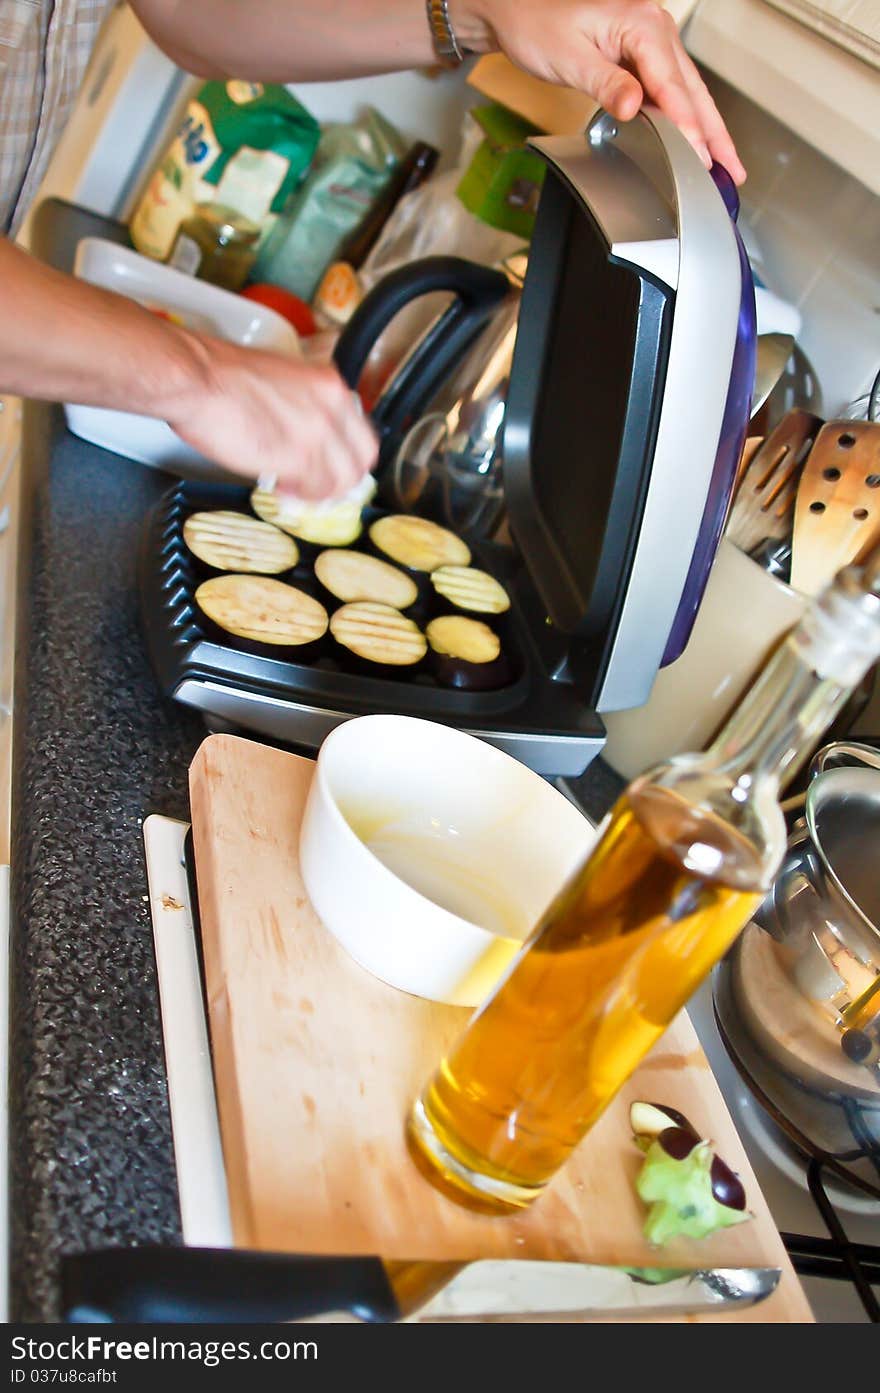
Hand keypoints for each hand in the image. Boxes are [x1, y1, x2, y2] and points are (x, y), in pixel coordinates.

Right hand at [167, 334, 377, 502]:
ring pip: (342, 481)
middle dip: (343, 479)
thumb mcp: (280, 377)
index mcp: (329, 384)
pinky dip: (301, 497)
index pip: (361, 433)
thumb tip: (306, 437)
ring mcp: (318, 433)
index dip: (347, 457)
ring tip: (296, 490)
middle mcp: (332, 406)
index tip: (334, 467)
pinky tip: (283, 489)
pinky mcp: (299, 458)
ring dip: (320, 491)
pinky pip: (316, 491)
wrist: (195, 378)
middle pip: (361, 460)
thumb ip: (303, 405)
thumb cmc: (220, 376)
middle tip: (322, 487)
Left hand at [462, 0, 745, 182]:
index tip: (699, 157)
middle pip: (692, 89)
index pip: (672, 86)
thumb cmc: (536, 25)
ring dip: (707, 126)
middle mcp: (654, 27)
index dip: (688, 126)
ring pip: (688, 89)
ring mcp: (651, 39)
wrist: (516, 9)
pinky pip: (671, 87)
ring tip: (725, 161)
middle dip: (714, 132)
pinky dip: (687, 115)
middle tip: (732, 169)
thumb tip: (635, 107)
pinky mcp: (641, 52)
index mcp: (641, 24)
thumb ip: (607, 83)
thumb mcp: (570, 59)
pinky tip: (695, 137)